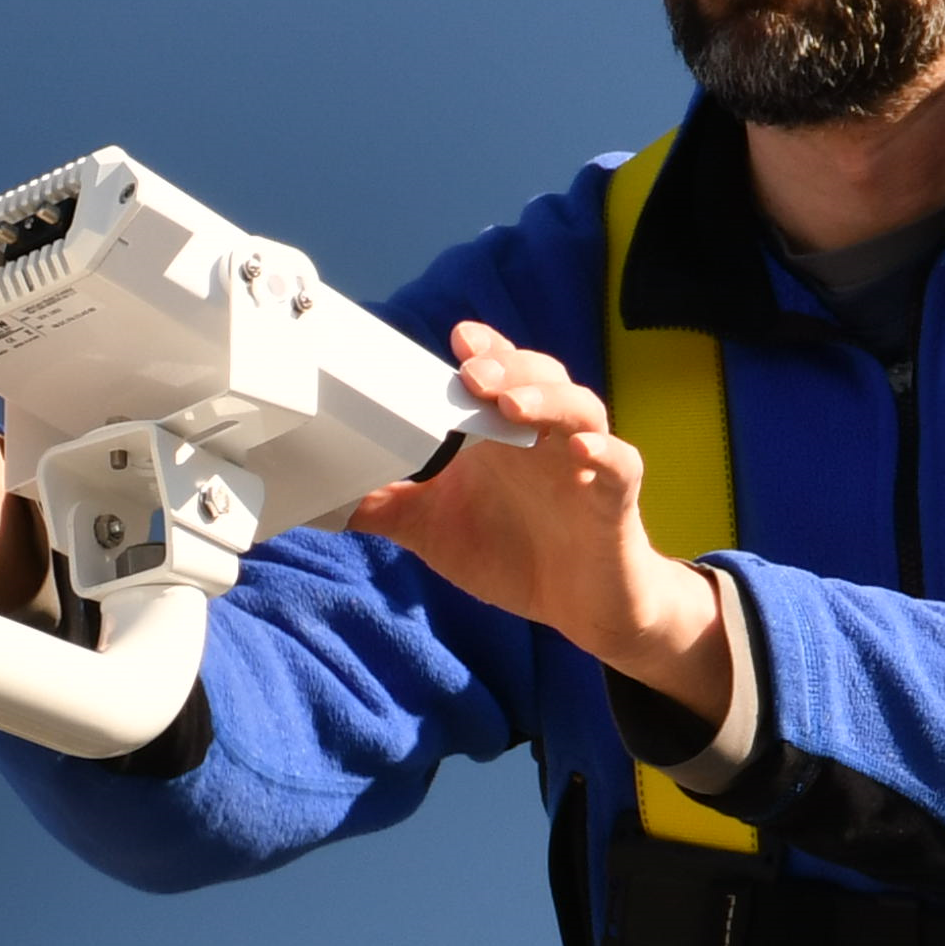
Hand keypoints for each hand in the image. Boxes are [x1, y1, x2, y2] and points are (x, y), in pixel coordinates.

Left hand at [339, 323, 732, 712]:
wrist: (581, 607)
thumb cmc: (514, 554)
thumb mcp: (435, 529)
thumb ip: (387, 505)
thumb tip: (324, 496)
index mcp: (503, 434)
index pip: (498, 372)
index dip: (484, 350)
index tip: (458, 337)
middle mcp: (545, 437)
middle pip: (538, 377)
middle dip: (507, 366)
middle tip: (472, 372)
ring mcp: (584, 464)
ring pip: (579, 408)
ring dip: (547, 400)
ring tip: (510, 404)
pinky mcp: (614, 499)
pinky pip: (620, 464)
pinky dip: (603, 452)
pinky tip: (580, 451)